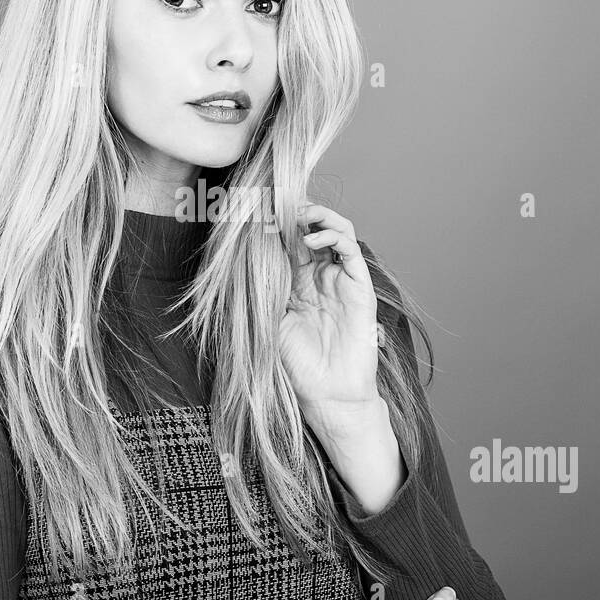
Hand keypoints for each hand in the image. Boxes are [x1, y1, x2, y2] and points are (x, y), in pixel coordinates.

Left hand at [280, 202, 382, 442]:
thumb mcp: (268, 321)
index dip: (276, 224)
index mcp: (296, 284)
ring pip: (335, 231)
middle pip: (310, 230)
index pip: (288, 241)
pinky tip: (310, 239)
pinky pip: (349, 249)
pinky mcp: (359, 286)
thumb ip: (262, 290)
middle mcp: (319, 276)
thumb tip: (240, 258)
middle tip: (276, 205)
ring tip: (297, 215)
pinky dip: (332, 235)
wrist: (328, 394)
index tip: (256, 211)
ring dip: (317, 216)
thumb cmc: (297, 364)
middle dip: (293, 213)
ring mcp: (340, 279)